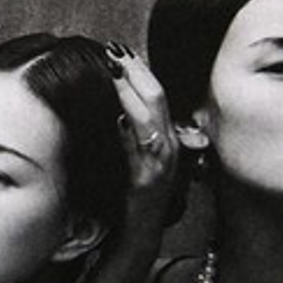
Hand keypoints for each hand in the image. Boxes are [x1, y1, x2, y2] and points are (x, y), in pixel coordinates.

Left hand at [105, 41, 178, 203]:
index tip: (121, 49)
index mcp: (169, 138)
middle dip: (135, 70)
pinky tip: (118, 114)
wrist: (141, 233)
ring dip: (130, 89)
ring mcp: (161, 162)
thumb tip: (119, 111)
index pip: (158, 94)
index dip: (141, 69)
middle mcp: (170, 146)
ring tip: (112, 68)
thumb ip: (134, 135)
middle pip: (158, 97)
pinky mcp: (148, 177)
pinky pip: (142, 147)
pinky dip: (131, 128)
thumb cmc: (136, 196)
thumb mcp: (137, 158)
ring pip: (151, 116)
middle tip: (114, 49)